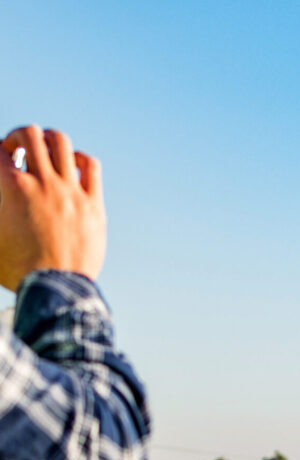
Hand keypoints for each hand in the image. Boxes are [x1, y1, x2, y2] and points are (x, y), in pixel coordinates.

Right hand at [0, 125, 105, 291]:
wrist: (56, 289)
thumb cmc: (17, 269)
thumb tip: (2, 203)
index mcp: (11, 188)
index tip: (0, 161)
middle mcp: (42, 183)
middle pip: (30, 133)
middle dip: (19, 137)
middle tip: (17, 153)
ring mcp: (70, 192)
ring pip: (61, 142)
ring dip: (48, 142)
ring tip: (44, 155)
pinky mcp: (93, 204)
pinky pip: (91, 166)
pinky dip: (79, 159)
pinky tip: (72, 168)